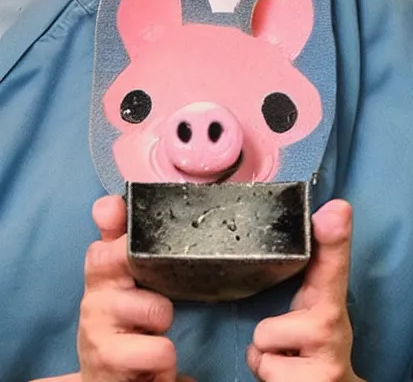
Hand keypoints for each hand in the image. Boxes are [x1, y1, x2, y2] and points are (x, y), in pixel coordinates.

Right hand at [78, 196, 193, 381]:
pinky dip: (166, 355)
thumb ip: (129, 241)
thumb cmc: (128, 325)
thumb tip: (111, 202)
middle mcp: (92, 298)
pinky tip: (156, 358)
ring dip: (165, 318)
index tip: (114, 209)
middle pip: (115, 260)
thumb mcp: (131, 282)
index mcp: (101, 274)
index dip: (112, 219)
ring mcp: (96, 331)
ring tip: (156, 329)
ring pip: (155, 308)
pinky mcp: (108, 363)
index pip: (102, 240)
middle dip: (145, 265)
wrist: (113, 379)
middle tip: (156, 288)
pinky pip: (160, 349)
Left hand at [246, 200, 364, 381]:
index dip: (333, 238)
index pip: (333, 264)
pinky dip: (268, 372)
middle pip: (268, 323)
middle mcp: (335, 327)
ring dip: (269, 355)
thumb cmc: (317, 343)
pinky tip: (291, 375)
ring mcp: (327, 360)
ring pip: (262, 343)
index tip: (338, 210)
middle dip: (272, 332)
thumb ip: (315, 262)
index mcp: (331, 302)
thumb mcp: (315, 303)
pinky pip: (263, 366)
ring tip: (291, 358)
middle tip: (294, 340)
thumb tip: (330, 211)